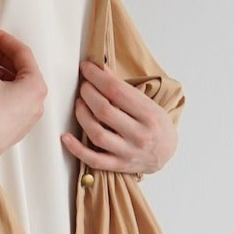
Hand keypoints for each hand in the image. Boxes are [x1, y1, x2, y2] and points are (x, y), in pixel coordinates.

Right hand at [0, 19, 47, 173]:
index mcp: (36, 87)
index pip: (23, 53)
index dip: (4, 38)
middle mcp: (38, 103)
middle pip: (22, 68)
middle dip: (3, 55)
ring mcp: (29, 117)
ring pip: (18, 85)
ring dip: (2, 71)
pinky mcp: (17, 127)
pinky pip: (15, 100)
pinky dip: (3, 88)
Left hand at [60, 57, 177, 176]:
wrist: (166, 152)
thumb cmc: (155, 124)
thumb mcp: (147, 103)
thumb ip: (123, 89)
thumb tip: (99, 69)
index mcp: (149, 115)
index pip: (117, 91)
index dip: (97, 77)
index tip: (86, 68)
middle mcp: (139, 135)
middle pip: (104, 111)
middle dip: (88, 94)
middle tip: (84, 87)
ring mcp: (128, 152)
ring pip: (97, 134)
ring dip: (82, 115)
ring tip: (79, 104)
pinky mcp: (118, 165)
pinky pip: (93, 159)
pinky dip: (77, 149)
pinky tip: (66, 137)